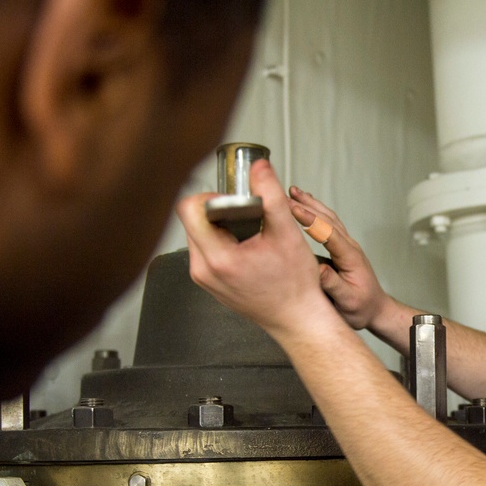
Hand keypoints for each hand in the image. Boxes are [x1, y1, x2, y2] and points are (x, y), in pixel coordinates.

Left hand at [176, 160, 335, 338]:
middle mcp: (202, 270)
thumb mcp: (287, 233)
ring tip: (248, 232)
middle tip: (247, 216)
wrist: (296, 318)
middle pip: (193, 219)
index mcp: (218, 258)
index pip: (189, 209)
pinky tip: (246, 246)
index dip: (210, 195)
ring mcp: (203, 278)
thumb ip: (271, 195)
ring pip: (199, 233)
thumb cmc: (294, 284)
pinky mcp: (208, 282)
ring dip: (220, 224)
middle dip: (218, 209)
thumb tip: (259, 167)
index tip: (235, 200)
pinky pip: (205, 249)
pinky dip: (222, 240)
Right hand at [288, 185, 389, 330]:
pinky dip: (315, 212)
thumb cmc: (362, 308)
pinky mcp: (341, 247)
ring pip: (328, 218)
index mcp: (350, 257)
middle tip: (286, 194)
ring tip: (293, 192)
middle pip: (328, 219)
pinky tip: (305, 206)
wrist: (375, 310)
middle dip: (307, 205)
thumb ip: (333, 284)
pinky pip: (327, 225)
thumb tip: (317, 269)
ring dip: (311, 204)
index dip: (310, 219)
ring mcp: (346, 245)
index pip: (328, 232)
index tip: (293, 208)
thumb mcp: (347, 301)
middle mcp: (349, 246)